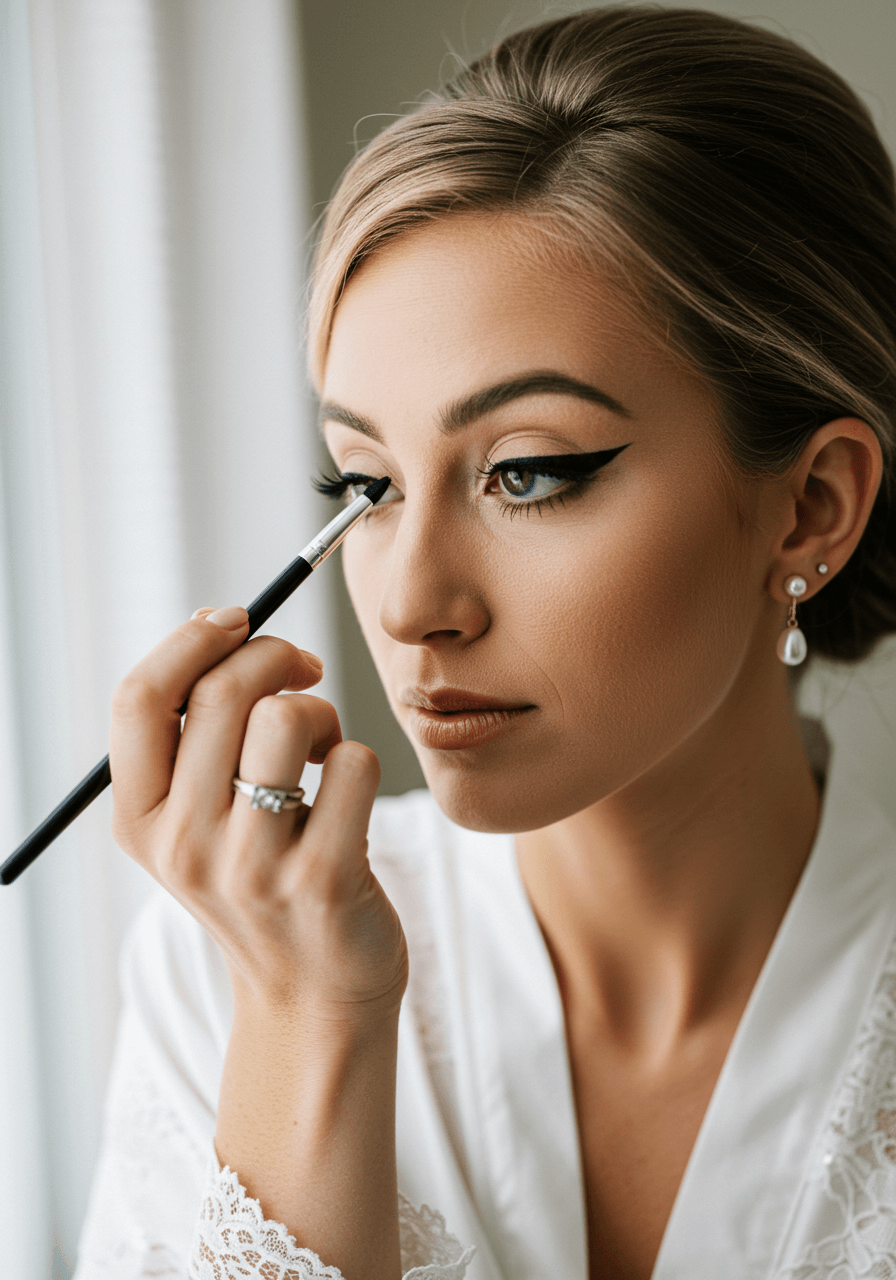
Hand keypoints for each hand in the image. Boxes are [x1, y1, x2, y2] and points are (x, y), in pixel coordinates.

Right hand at [109, 606, 408, 1029]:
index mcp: (141, 822)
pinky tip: (349, 795)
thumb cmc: (262, 881)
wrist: (313, 995)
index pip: (138, 701)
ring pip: (287, 718)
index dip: (189, 640)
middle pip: (222, 694)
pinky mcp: (324, 879)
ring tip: (320, 748)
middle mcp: (185, 846)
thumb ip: (194, 738)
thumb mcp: (197, 824)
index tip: (235, 620)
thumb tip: (220, 626)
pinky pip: (354, 761)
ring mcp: (253, 867)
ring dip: (319, 711)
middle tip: (302, 670)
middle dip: (274, 657)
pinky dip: (361, 758)